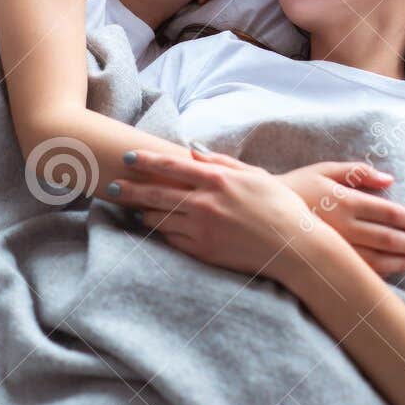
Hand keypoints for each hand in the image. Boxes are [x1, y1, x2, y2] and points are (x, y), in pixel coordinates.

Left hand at [105, 147, 341, 284]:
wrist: (293, 248)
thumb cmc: (279, 207)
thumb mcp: (254, 176)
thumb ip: (220, 162)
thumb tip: (193, 153)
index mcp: (217, 180)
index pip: (170, 166)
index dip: (145, 161)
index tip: (128, 158)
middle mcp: (204, 203)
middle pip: (156, 193)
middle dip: (130, 189)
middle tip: (111, 186)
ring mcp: (201, 229)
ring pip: (160, 218)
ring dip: (143, 212)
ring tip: (132, 208)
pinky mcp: (203, 251)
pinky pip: (173, 240)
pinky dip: (162, 232)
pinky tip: (155, 228)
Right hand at [278, 162, 404, 276]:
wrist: (261, 214)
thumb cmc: (297, 188)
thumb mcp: (324, 170)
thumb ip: (358, 172)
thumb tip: (389, 179)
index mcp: (344, 200)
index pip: (386, 212)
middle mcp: (342, 226)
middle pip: (386, 237)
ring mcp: (335, 247)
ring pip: (377, 257)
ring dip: (402, 259)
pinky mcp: (327, 261)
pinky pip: (360, 269)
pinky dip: (382, 271)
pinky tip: (396, 268)